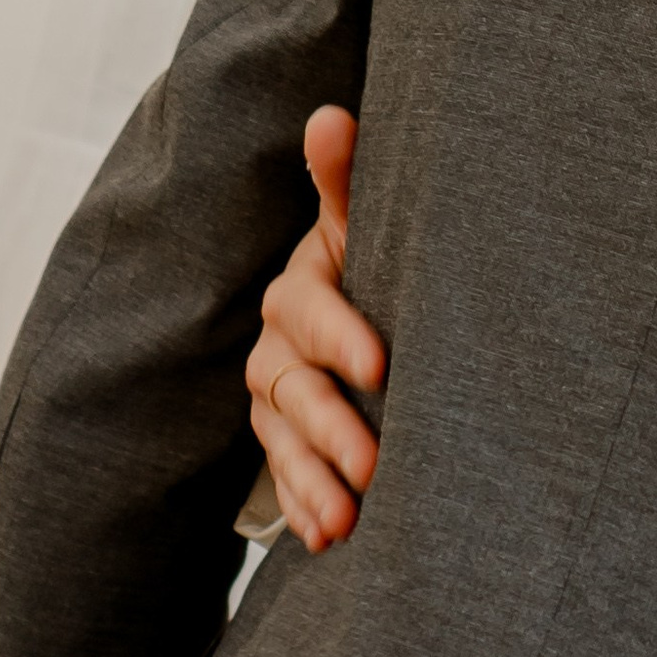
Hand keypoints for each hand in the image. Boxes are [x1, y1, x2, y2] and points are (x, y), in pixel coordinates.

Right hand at [243, 106, 386, 550]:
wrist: (357, 312)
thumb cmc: (372, 259)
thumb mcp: (364, 226)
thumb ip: (344, 181)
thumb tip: (330, 116)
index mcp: (300, 290)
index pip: (308, 311)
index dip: (340, 336)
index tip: (381, 364)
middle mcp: (276, 347)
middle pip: (291, 389)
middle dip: (330, 429)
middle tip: (373, 465)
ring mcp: (276, 401)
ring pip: (283, 444)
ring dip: (313, 484)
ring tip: (349, 521)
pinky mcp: (284, 446)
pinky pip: (284, 484)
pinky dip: (305, 511)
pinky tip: (328, 540)